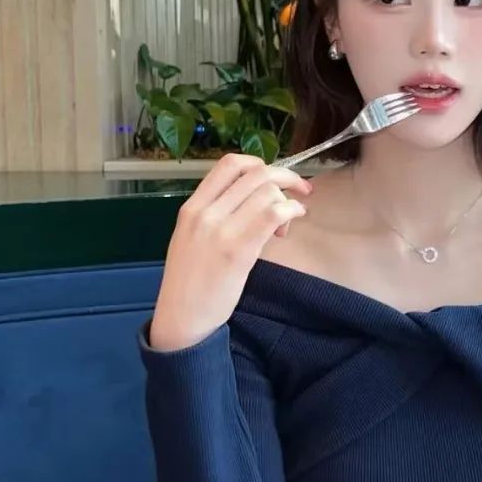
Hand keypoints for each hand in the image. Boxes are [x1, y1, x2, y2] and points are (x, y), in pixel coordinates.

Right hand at [148, 154, 312, 350]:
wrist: (182, 317)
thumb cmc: (191, 280)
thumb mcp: (193, 238)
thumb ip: (217, 214)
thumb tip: (254, 200)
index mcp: (192, 207)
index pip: (228, 165)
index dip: (260, 164)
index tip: (274, 179)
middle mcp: (205, 213)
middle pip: (255, 174)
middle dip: (286, 178)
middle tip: (299, 193)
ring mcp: (221, 230)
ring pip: (267, 192)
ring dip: (288, 201)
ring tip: (286, 225)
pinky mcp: (238, 250)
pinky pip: (272, 214)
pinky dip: (291, 211)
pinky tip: (290, 224)